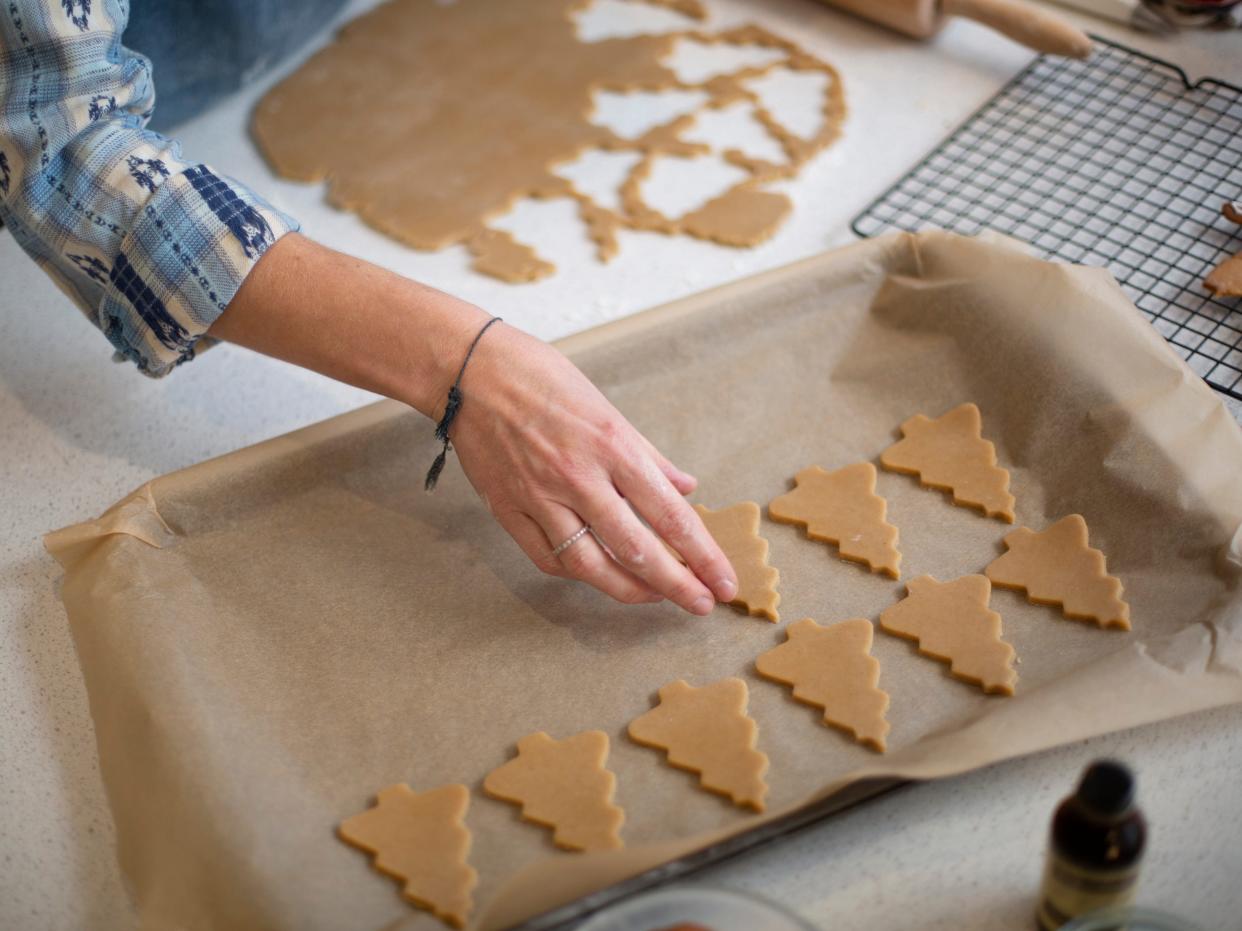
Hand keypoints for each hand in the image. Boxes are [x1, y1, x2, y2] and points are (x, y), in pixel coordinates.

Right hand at [450, 324, 737, 613]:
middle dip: (676, 585)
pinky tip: (600, 575)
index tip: (723, 581)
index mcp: (611, 446)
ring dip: (629, 590)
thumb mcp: (607, 407)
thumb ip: (648, 455)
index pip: (669, 514)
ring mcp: (540, 497)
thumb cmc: (541, 378)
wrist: (470, 372)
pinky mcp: (508, 510)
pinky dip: (578, 573)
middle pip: (636, 550)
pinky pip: (548, 558)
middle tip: (702, 604)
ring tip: (656, 597)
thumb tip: (684, 487)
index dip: (701, 554)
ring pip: (590, 565)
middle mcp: (578, 477)